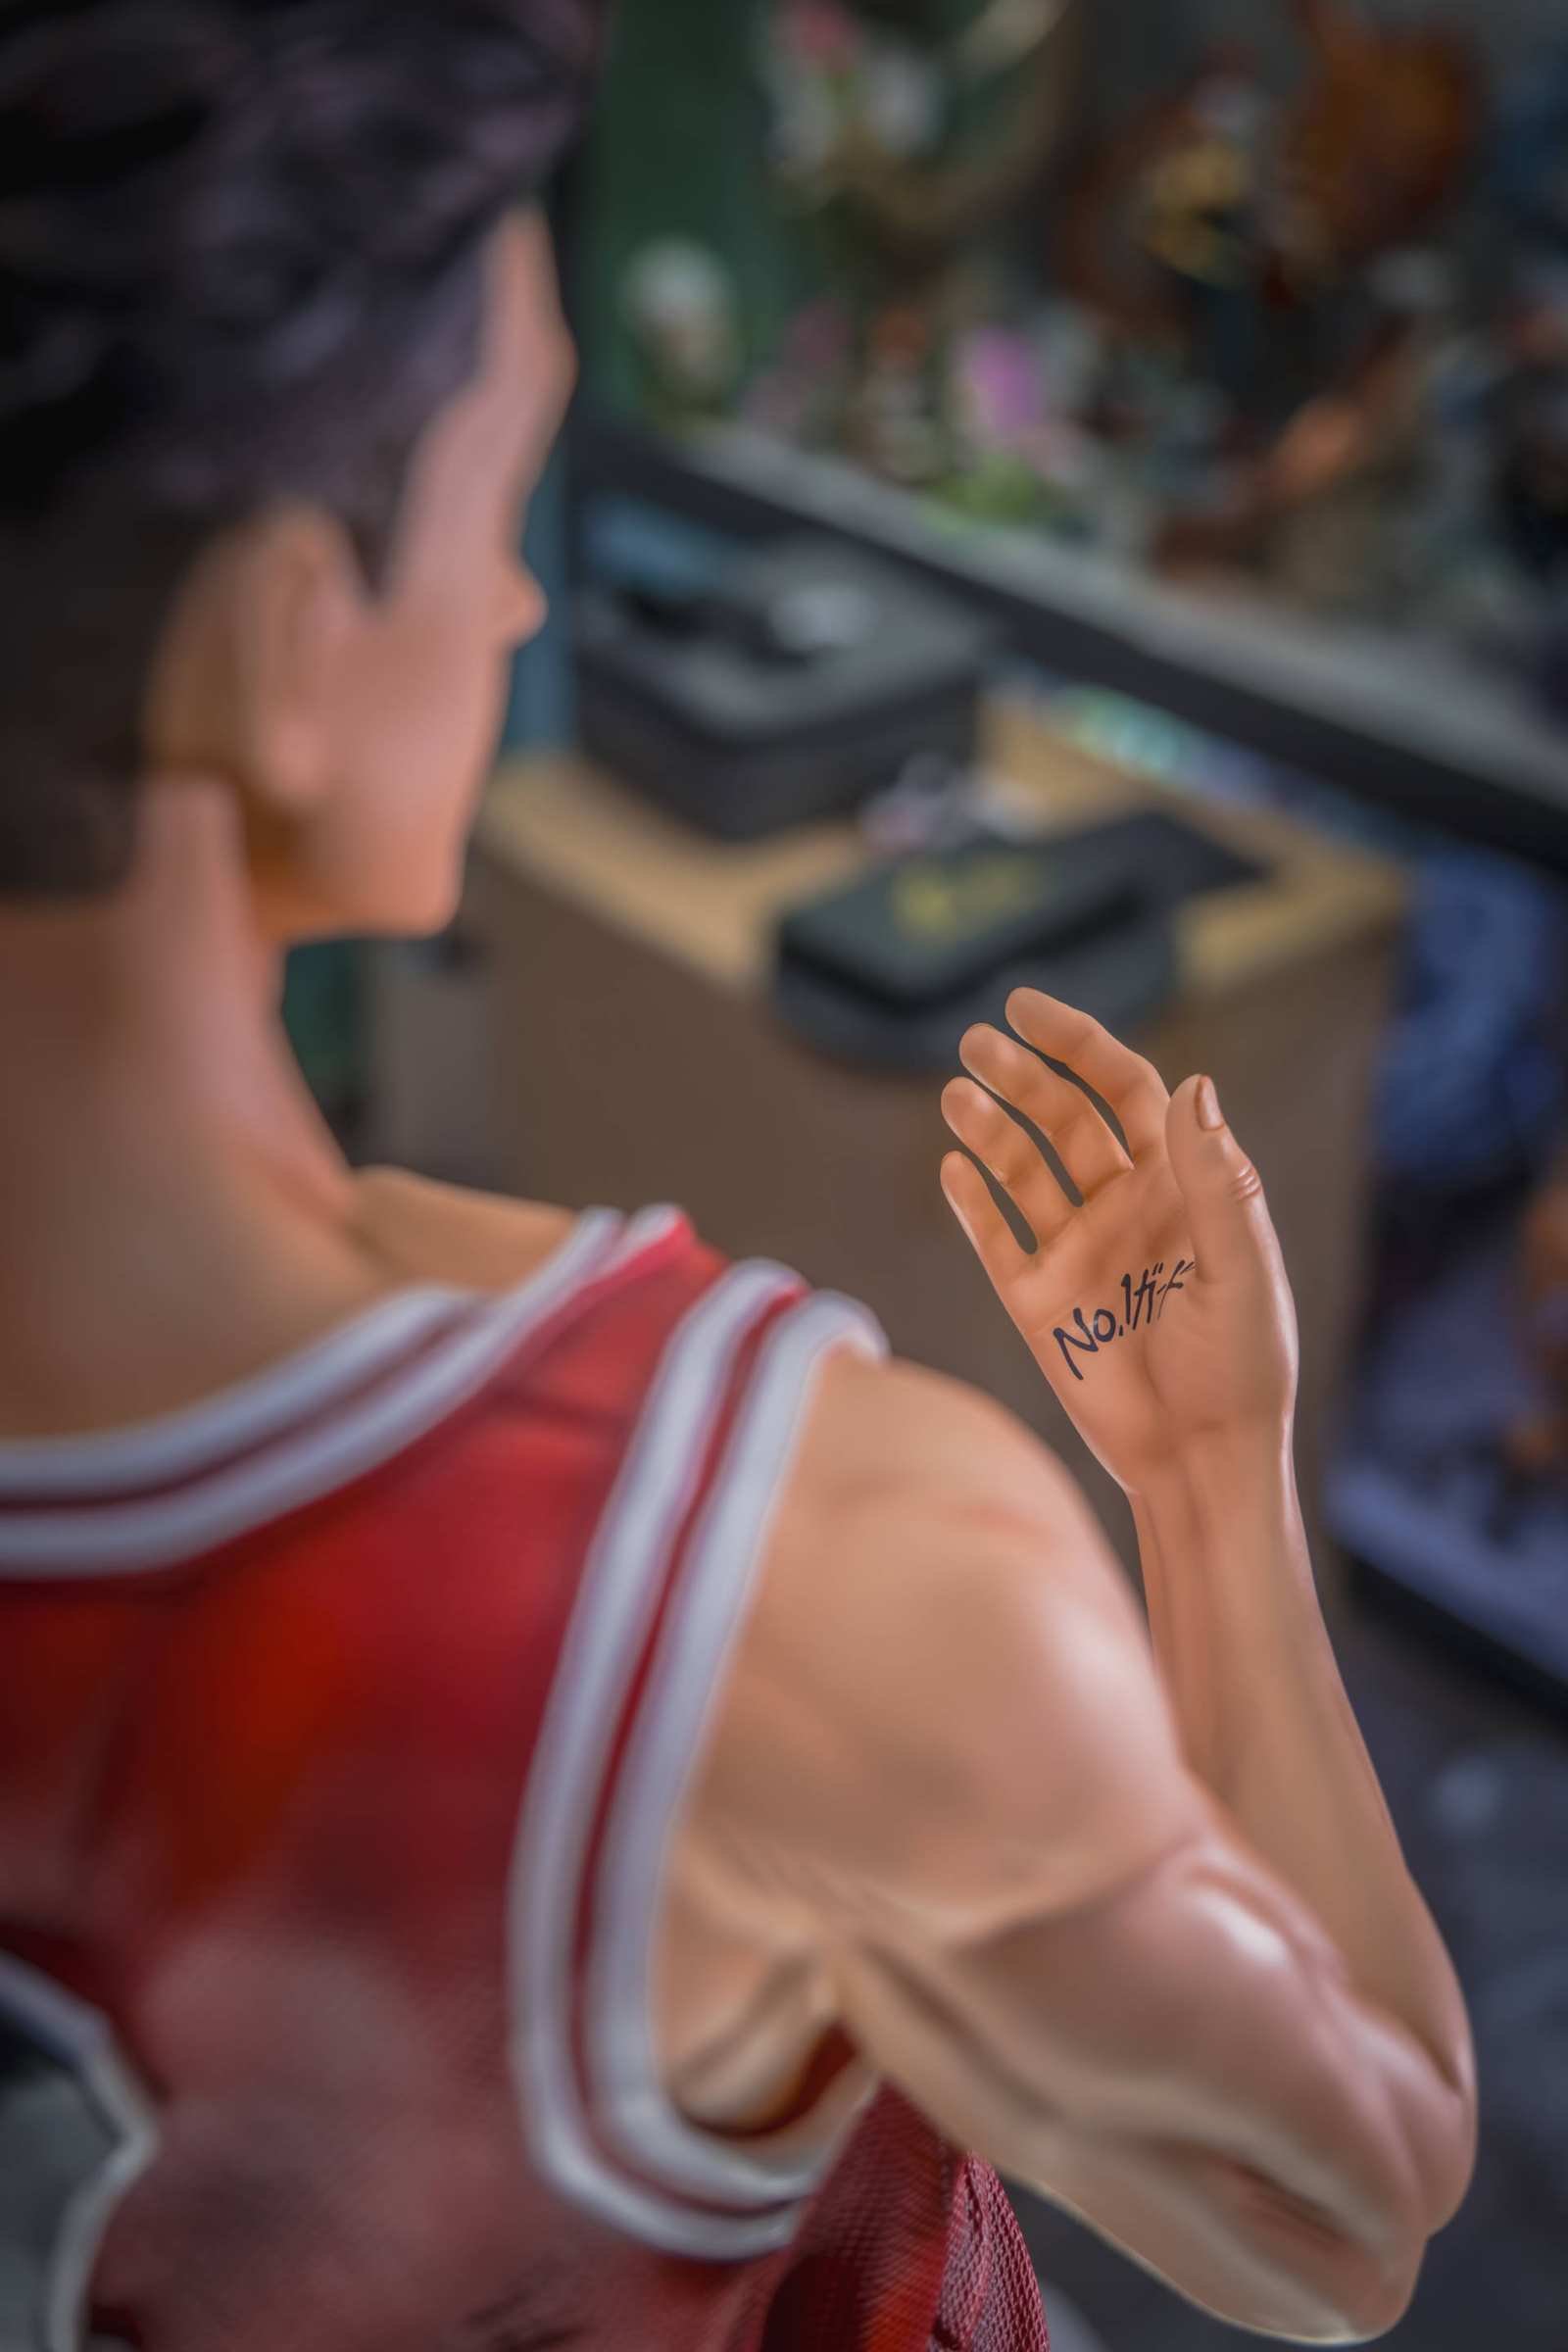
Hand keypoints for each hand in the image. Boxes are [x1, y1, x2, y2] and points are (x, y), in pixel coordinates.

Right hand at [938, 988, 1297, 1492]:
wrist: (1198, 1461)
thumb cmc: (1241, 1369)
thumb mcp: (1239, 1270)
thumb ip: (1215, 1181)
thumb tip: (1193, 1083)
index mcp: (1180, 1187)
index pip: (1123, 1090)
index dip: (1078, 1045)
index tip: (1026, 1009)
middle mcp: (1124, 1207)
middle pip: (1064, 1118)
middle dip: (1023, 1076)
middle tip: (977, 1043)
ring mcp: (1076, 1251)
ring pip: (1022, 1169)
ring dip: (991, 1128)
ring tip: (957, 1096)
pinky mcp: (1035, 1301)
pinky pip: (994, 1236)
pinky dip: (972, 1200)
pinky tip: (954, 1166)